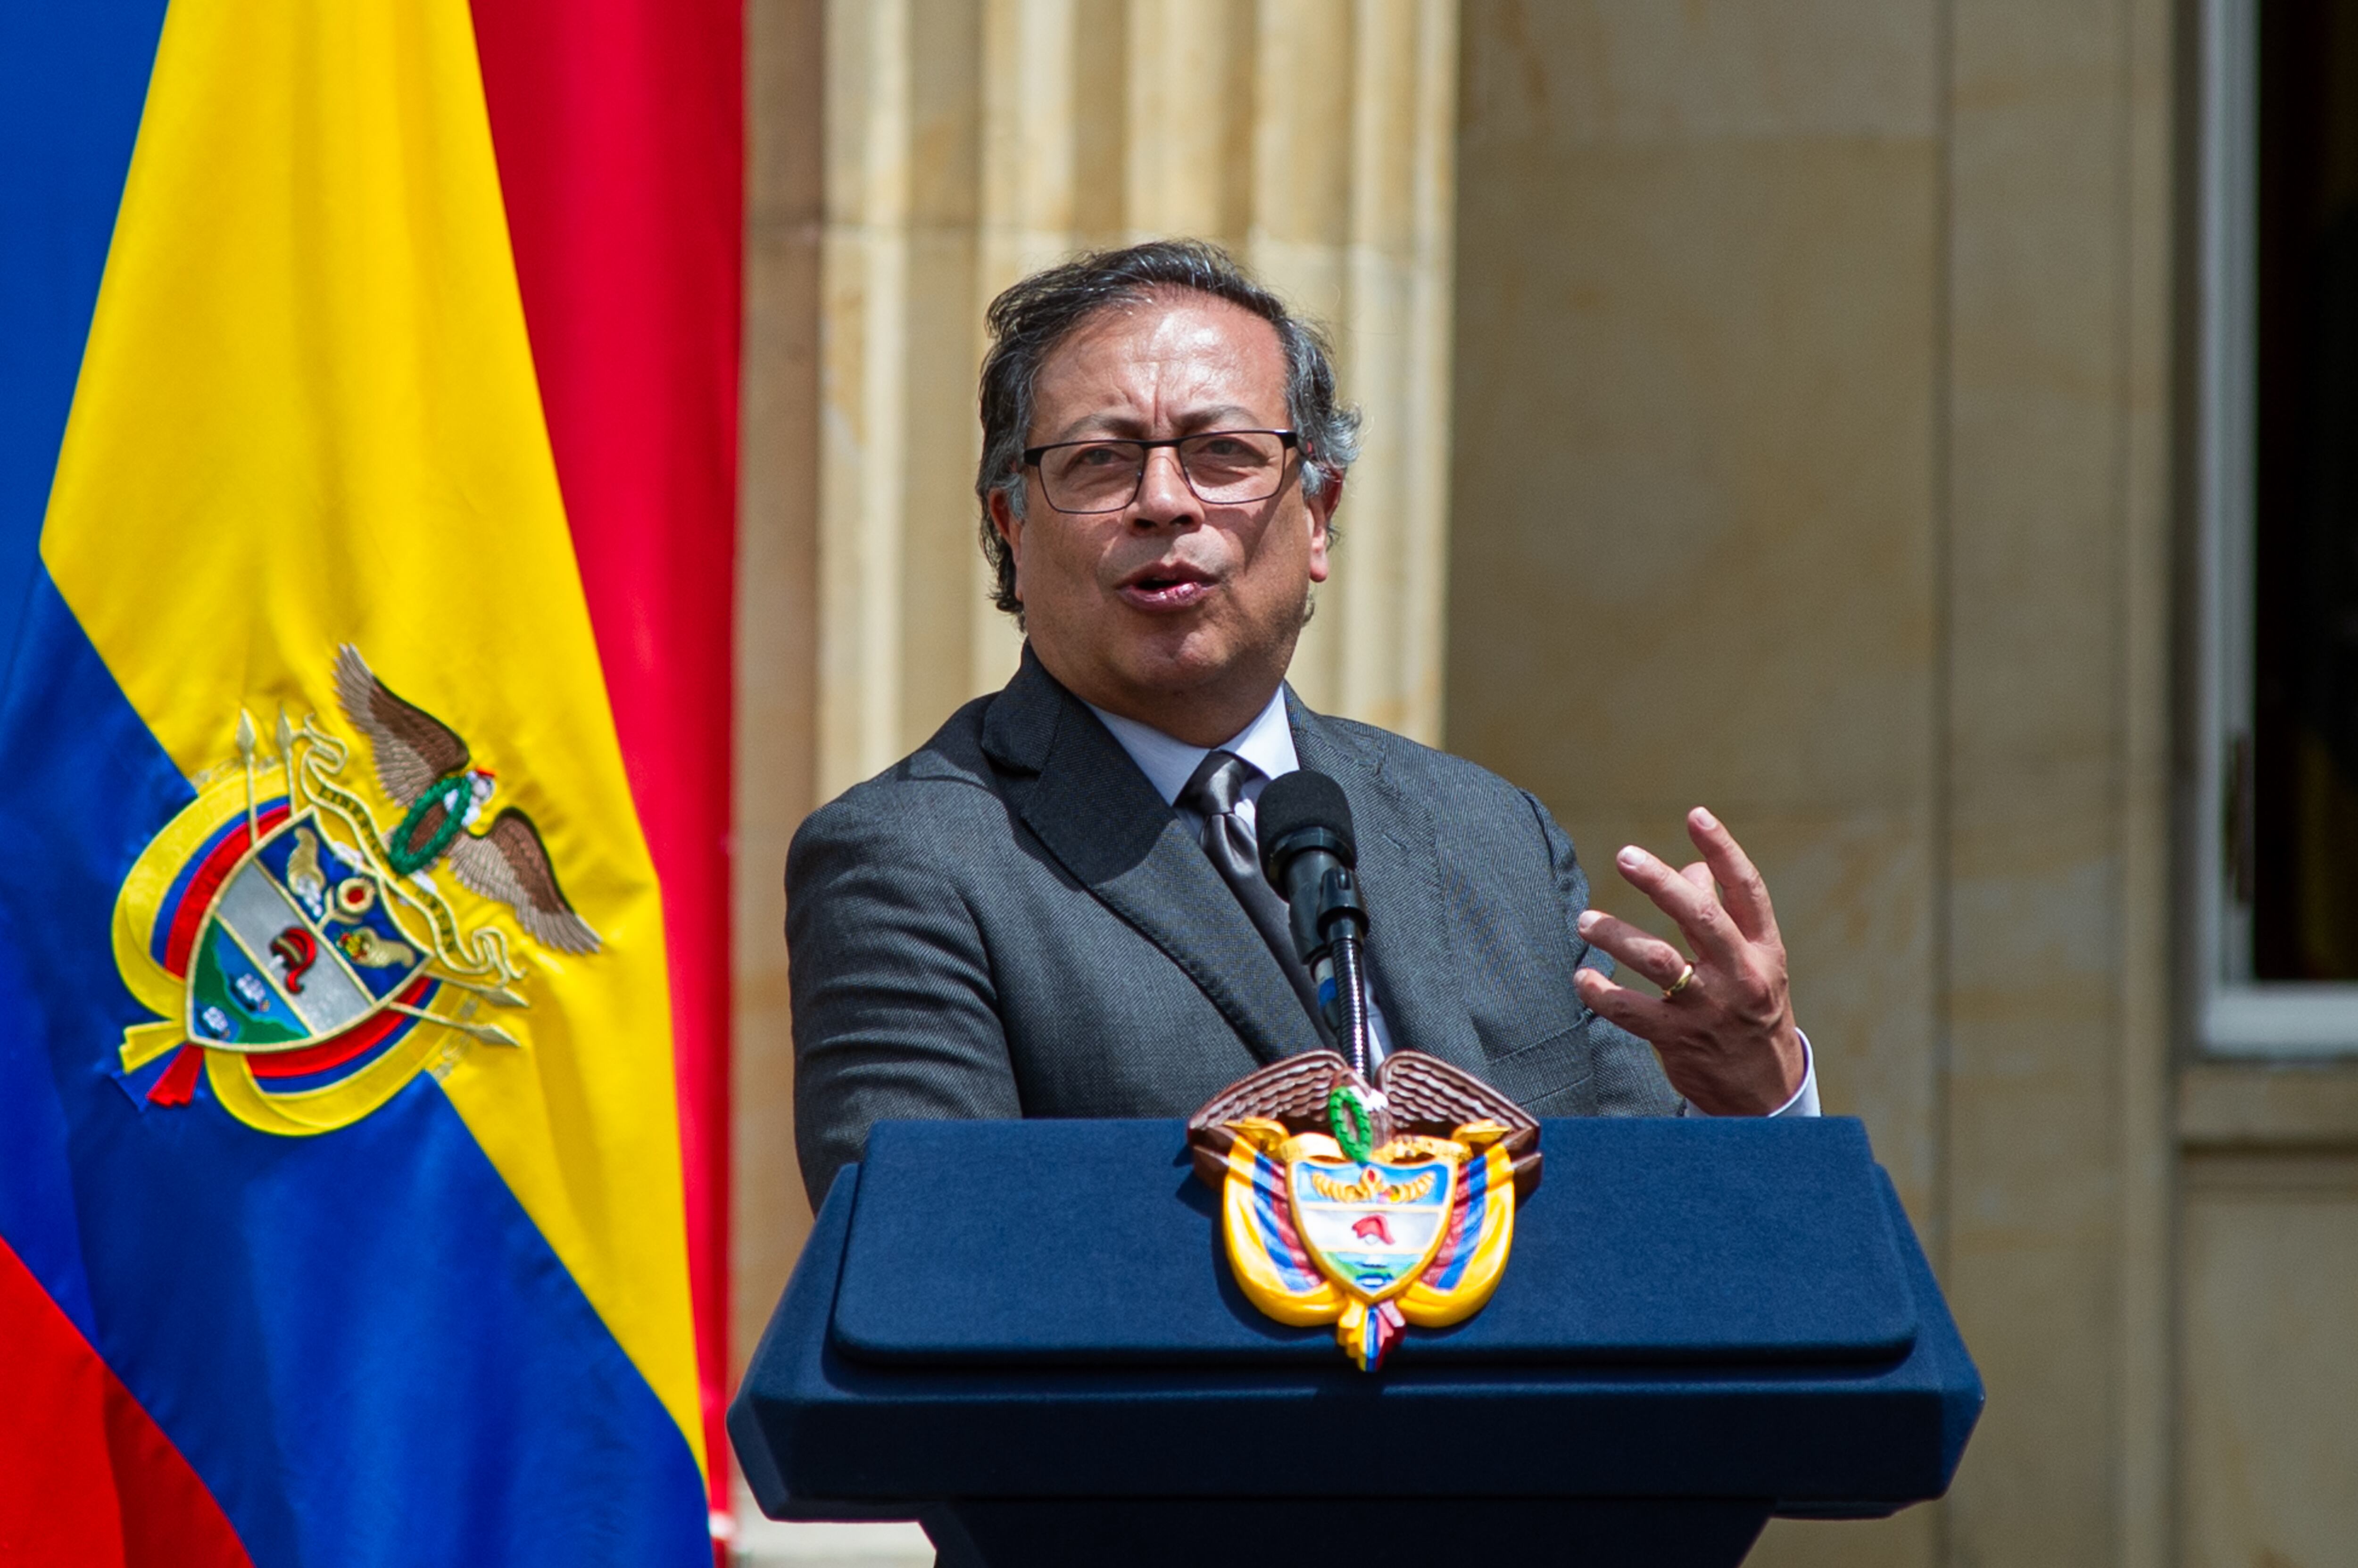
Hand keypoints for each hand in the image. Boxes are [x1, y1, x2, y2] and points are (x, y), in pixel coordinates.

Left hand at [1571, 807, 1803, 1115]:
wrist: (1765, 1095)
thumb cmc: (1752, 1013)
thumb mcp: (1755, 964)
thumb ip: (1723, 914)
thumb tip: (1692, 866)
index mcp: (1764, 950)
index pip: (1747, 891)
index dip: (1723, 850)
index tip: (1696, 815)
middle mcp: (1741, 975)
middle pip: (1701, 918)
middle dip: (1662, 884)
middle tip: (1626, 856)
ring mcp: (1709, 1009)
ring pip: (1658, 962)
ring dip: (1617, 936)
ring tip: (1585, 921)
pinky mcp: (1679, 1040)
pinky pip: (1631, 1012)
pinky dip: (1602, 993)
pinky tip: (1582, 979)